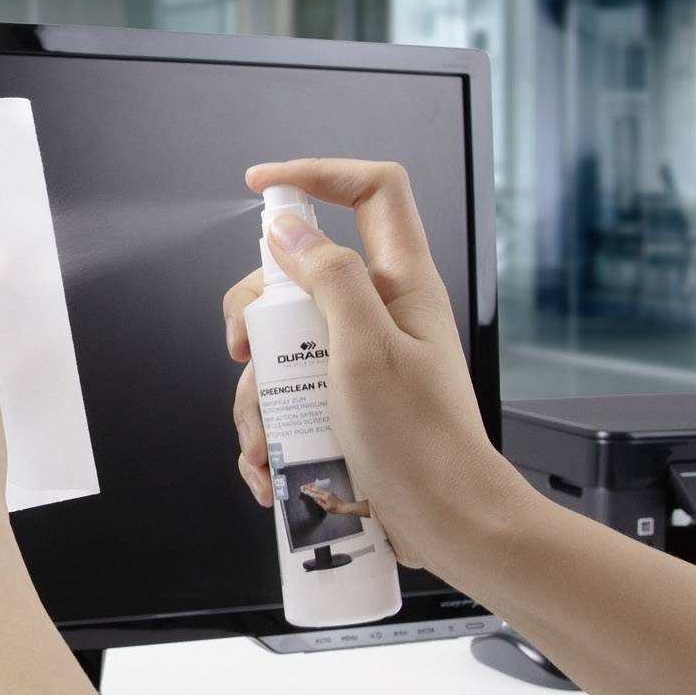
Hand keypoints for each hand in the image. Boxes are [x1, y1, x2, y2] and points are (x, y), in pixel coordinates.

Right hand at [222, 159, 530, 572]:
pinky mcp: (342, 402)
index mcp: (401, 283)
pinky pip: (286, 397)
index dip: (318, 172)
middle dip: (255, 314)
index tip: (262, 184)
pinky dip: (268, 431)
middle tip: (248, 351)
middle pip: (297, 274)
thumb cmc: (423, 444)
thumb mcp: (366, 349)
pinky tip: (271, 466)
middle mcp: (379, 313)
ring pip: (281, 345)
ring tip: (266, 441)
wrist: (447, 522)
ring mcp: (358, 358)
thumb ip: (329, 278)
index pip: (371, 191)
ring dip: (257, 394)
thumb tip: (289, 231)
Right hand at [299, 482, 369, 517]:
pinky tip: (316, 488)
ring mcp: (328, 492)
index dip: (309, 492)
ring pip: (319, 488)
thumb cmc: (336, 509)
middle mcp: (327, 493)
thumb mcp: (326, 508)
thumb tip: (315, 499)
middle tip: (305, 486)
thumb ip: (320, 503)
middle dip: (310, 487)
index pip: (315, 494)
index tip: (305, 490)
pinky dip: (317, 488)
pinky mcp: (330, 493)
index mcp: (325, 497)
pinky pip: (322, 489)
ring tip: (308, 486)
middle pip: (317, 489)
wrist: (343, 507)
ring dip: (314, 487)